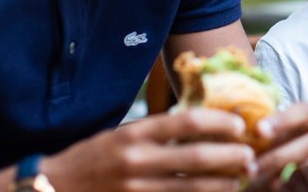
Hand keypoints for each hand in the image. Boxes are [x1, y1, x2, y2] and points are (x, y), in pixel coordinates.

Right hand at [41, 108, 255, 191]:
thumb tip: (203, 121)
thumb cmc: (95, 157)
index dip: (218, 122)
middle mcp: (137, 160)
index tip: (239, 124)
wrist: (57, 187)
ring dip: (223, 183)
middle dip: (230, 156)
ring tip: (240, 178)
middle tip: (250, 155)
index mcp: (134, 133)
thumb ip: (157, 130)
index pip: (185, 121)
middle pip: (196, 157)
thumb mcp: (123, 134)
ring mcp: (137, 188)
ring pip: (193, 187)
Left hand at [246, 103, 307, 190]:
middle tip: (250, 169)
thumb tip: (240, 134)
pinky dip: (295, 187)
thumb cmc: (286, 140)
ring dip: (286, 176)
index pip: (302, 113)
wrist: (304, 160)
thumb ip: (267, 131)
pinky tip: (277, 187)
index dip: (281, 121)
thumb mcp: (280, 131)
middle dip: (276, 158)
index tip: (259, 131)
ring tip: (265, 182)